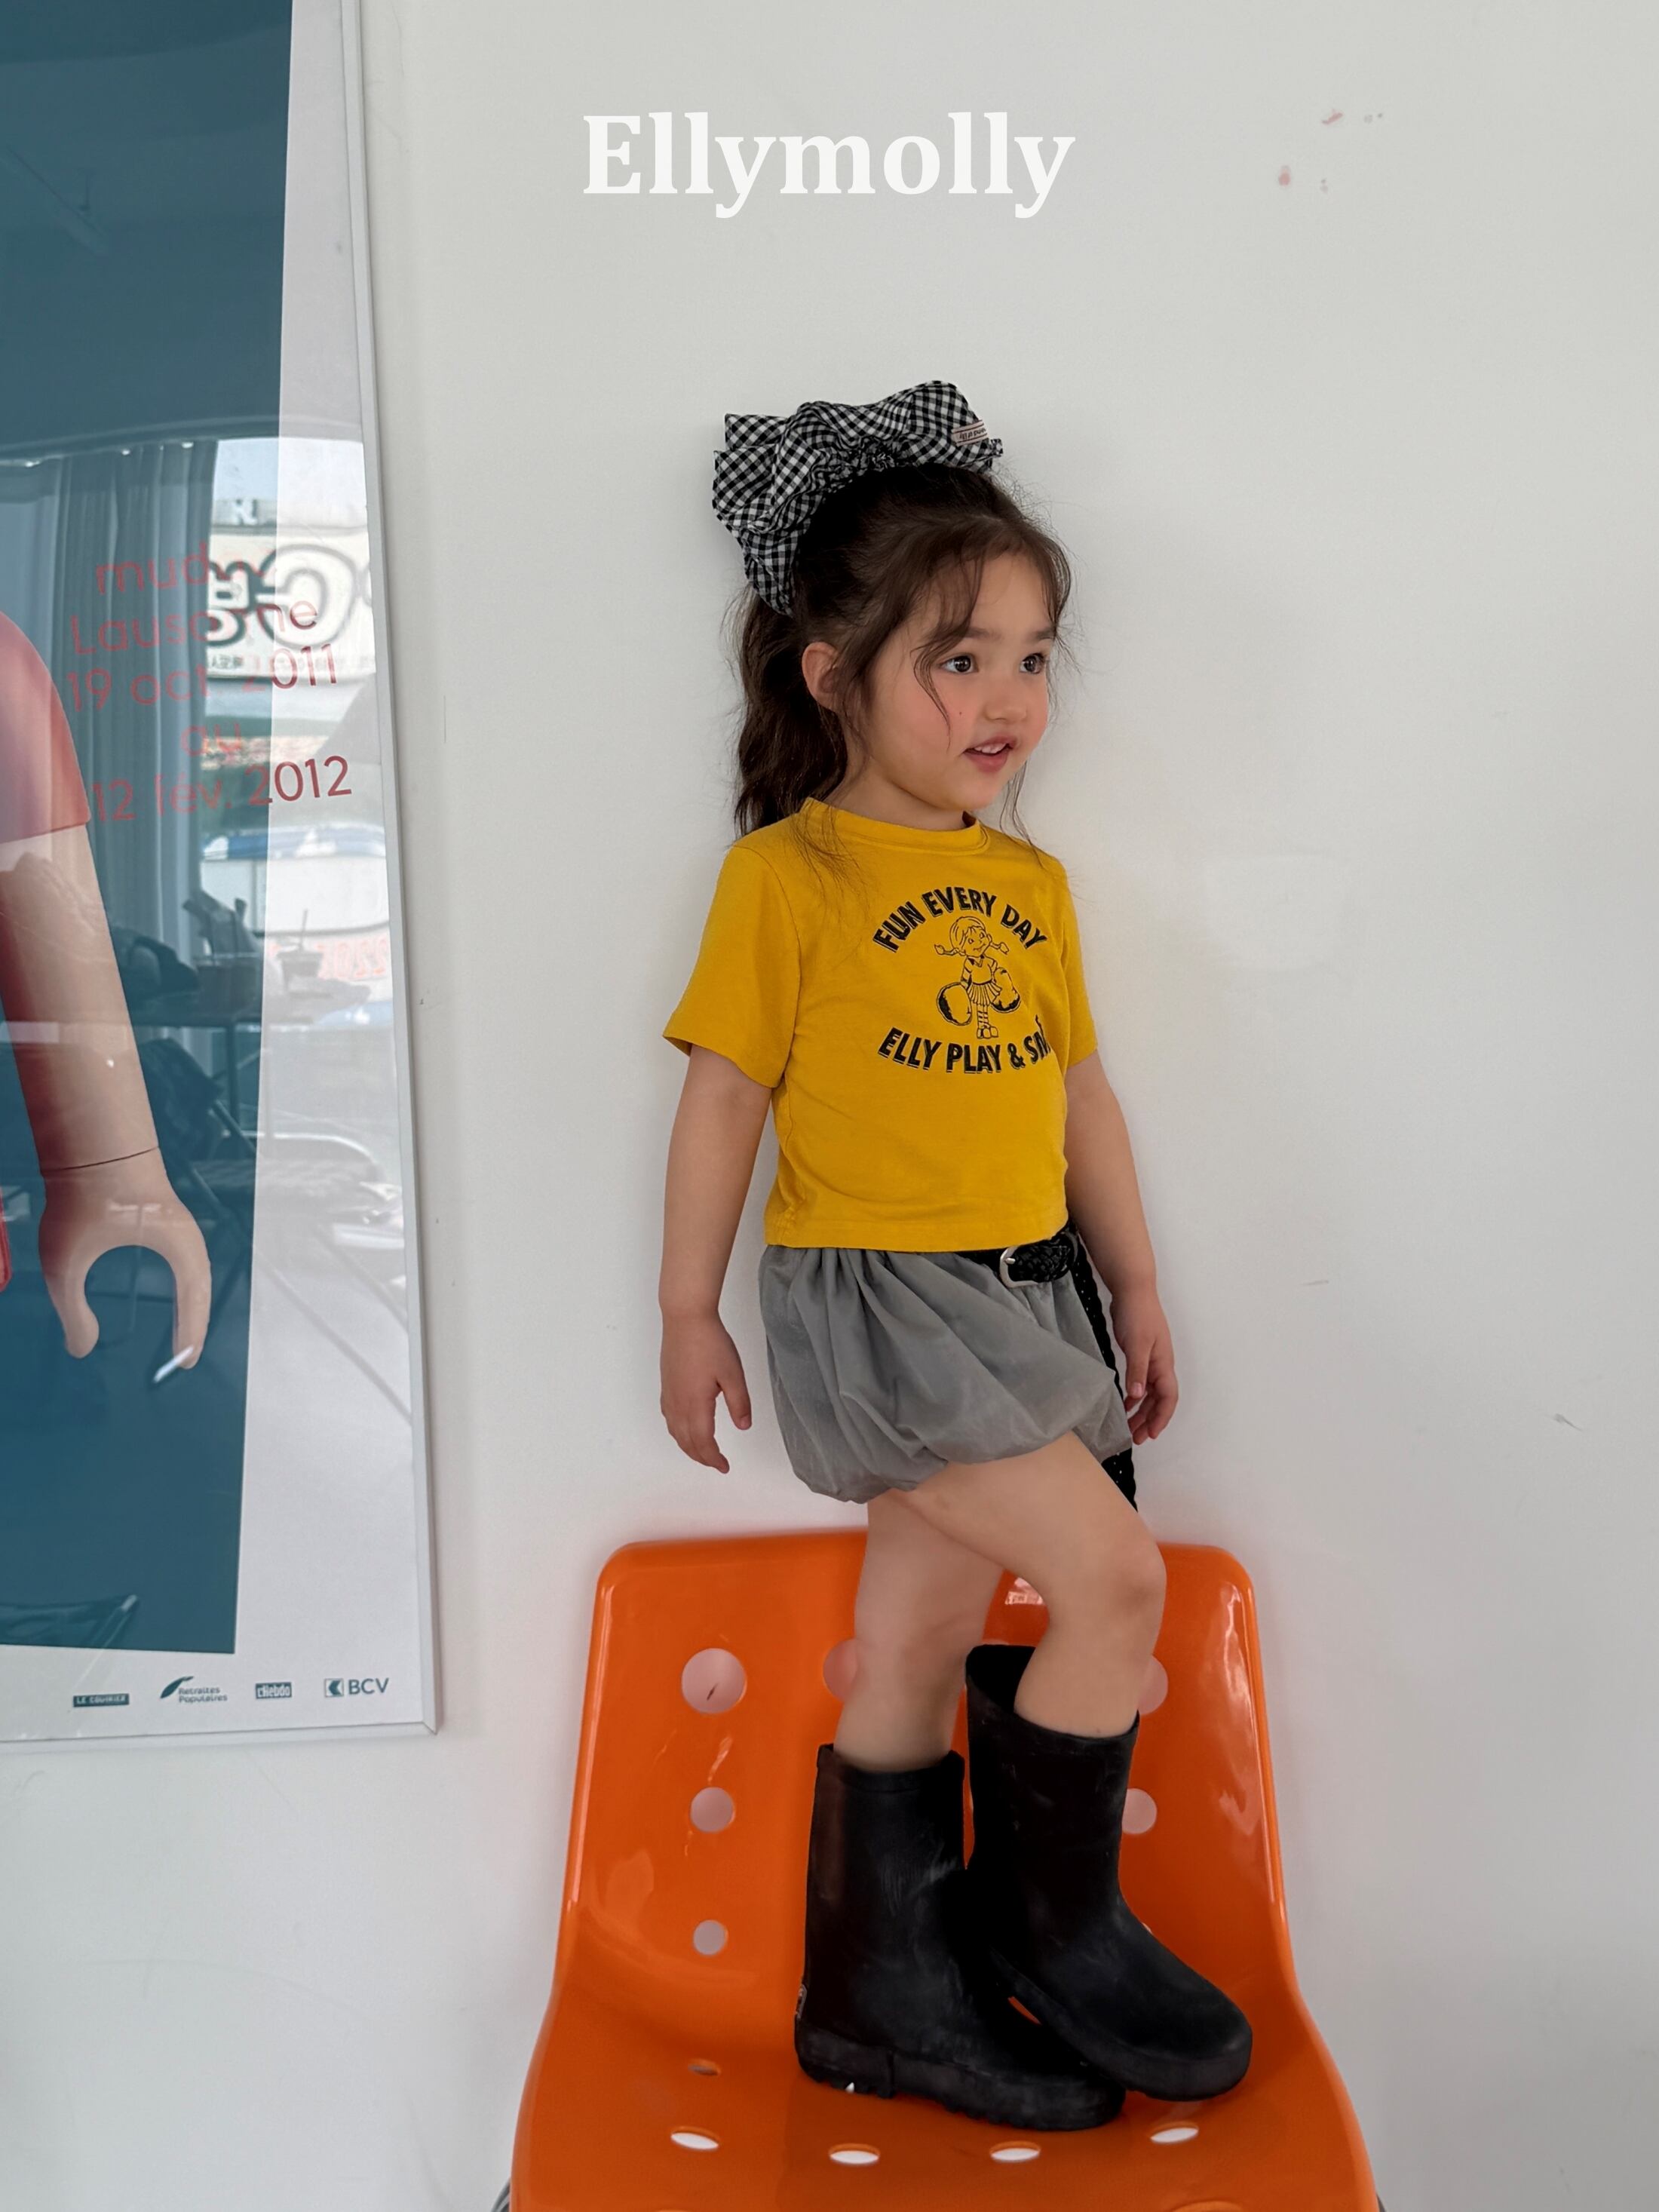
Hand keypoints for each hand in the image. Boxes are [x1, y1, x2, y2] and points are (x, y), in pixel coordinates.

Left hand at [37, 1150, 211, 1367]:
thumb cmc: (84, 1198)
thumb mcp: (66, 1264)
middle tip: (184, 1357)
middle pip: (202, 1289)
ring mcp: (179, 1226)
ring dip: (192, 1304)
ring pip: (196, 1275)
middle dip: (194, 1323)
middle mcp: (187, 1238)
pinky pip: (185, 1262)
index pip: (194, 1299)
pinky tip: (172, 1293)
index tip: (183, 1364)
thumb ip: (72, 1310)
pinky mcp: (165, 1219)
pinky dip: (185, 1286)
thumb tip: (80, 1348)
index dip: (189, 1333)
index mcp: (178, 1248)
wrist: (91, 1144)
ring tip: (182, 1333)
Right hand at [660, 1309, 751, 1471]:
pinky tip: (684, 1428)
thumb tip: (743, 1426)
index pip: (703, 1442)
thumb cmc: (711, 1343)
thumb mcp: (733, 1374)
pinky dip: (677, 1432)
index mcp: (696, 1405)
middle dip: (701, 1457)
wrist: (685, 1319)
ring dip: (688, 1447)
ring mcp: (669, 1395)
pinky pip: (669, 1418)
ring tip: (702, 1452)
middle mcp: (678, 1404)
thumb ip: (739, 1403)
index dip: (714, 1458)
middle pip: (686, 1442)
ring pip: (675, 1432)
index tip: (724, 1467)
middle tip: (716, 1464)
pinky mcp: (666, 1385)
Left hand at [1108, 1281, 1176, 1443]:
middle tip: (1135, 1437)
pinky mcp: (1139, 1354)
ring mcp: (1151, 1360)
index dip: (1161, 1418)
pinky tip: (1124, 1402)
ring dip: (1142, 1410)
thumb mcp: (1137, 1343)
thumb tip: (1139, 1396)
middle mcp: (1160, 1365)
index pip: (1168, 1398)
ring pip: (1150, 1392)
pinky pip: (1141, 1382)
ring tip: (1129, 1426)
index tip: (1149, 1434)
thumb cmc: (1137, 1314)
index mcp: (1164, 1364)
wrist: (1132, 1290)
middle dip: (1149, 1419)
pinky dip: (1134, 1395)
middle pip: (1159, 1399)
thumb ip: (1137, 1370)